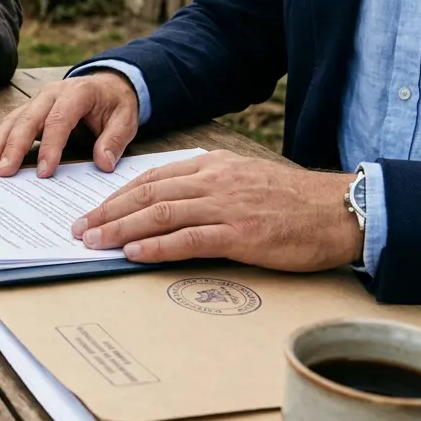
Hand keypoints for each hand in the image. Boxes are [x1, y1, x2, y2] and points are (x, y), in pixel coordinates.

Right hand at [0, 72, 138, 176]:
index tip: (44, 172)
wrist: (108, 86)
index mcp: (77, 93)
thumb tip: (103, 164)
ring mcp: (37, 101)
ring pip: (12, 122)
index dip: (50, 146)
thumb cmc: (115, 105)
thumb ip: (114, 140)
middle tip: (3, 172)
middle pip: (27, 120)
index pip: (59, 120)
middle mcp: (51, 94)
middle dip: (13, 147)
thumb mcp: (126, 119)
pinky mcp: (29, 111)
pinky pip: (9, 124)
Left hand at [72, 151, 361, 271]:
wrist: (341, 211)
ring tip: (93, 243)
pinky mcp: (241, 233)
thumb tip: (170, 205)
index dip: (117, 196)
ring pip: (160, 214)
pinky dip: (156, 247)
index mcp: (213, 166)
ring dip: (121, 230)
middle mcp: (214, 181)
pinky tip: (133, 254)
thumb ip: (209, 188)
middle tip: (79, 229)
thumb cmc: (294, 202)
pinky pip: (189, 239)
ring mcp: (226, 206)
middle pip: (147, 194)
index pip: (152, 178)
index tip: (93, 211)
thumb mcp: (245, 180)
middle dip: (107, 212)